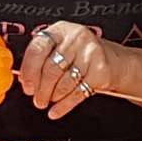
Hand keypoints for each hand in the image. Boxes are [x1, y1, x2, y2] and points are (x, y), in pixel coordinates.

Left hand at [22, 20, 139, 120]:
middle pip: (51, 69)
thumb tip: (26, 80)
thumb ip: (43, 59)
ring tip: (49, 101)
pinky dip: (65, 105)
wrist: (116, 61)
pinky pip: (78, 92)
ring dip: (53, 97)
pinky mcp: (101, 70)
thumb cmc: (83, 55)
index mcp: (61, 30)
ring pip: (64, 82)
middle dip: (41, 89)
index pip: (37, 49)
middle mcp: (76, 38)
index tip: (27, 86)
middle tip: (37, 99)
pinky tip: (57, 110)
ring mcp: (90, 53)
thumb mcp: (62, 48)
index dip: (29, 71)